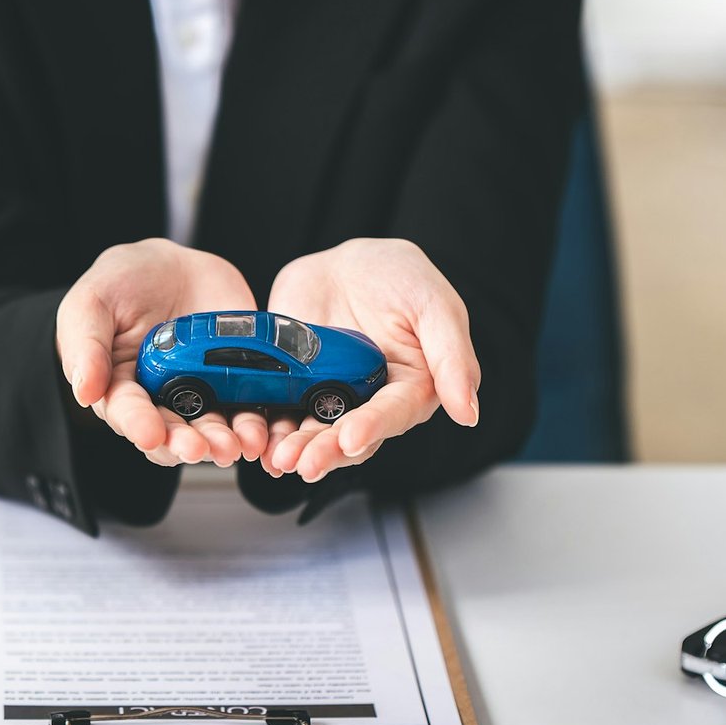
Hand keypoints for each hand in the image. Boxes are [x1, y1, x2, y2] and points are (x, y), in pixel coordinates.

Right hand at [56, 239, 268, 467]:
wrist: (170, 265)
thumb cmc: (120, 284)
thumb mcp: (92, 303)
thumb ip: (86, 345)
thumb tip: (84, 391)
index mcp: (119, 386)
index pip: (127, 413)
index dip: (139, 425)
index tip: (150, 435)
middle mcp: (160, 398)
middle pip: (171, 432)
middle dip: (185, 443)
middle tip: (199, 448)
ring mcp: (200, 391)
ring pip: (211, 427)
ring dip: (222, 441)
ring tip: (235, 444)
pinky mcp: (234, 380)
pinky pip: (247, 407)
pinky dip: (256, 423)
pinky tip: (260, 431)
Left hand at [264, 238, 480, 482]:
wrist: (346, 261)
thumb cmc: (400, 278)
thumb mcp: (434, 305)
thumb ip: (452, 357)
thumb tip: (469, 412)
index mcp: (411, 389)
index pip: (393, 415)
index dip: (372, 428)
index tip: (350, 438)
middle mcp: (370, 402)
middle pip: (349, 436)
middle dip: (326, 450)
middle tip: (303, 462)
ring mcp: (328, 397)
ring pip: (313, 431)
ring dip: (295, 448)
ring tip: (277, 458)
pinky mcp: (295, 388)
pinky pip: (280, 412)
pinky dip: (267, 428)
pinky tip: (256, 440)